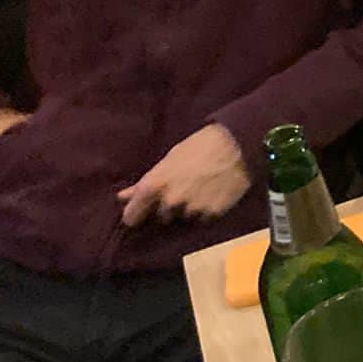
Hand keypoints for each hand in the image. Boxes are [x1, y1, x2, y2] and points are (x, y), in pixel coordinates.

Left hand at [117, 123, 250, 226]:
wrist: (239, 143)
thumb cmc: (201, 145)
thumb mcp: (169, 159)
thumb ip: (144, 182)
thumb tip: (122, 197)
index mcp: (154, 186)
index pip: (131, 216)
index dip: (136, 213)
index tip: (141, 211)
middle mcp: (170, 202)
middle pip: (161, 217)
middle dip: (168, 207)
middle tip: (183, 189)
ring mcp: (191, 210)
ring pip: (183, 217)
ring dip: (189, 209)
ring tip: (201, 189)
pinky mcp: (212, 214)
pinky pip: (204, 218)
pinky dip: (207, 210)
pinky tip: (214, 193)